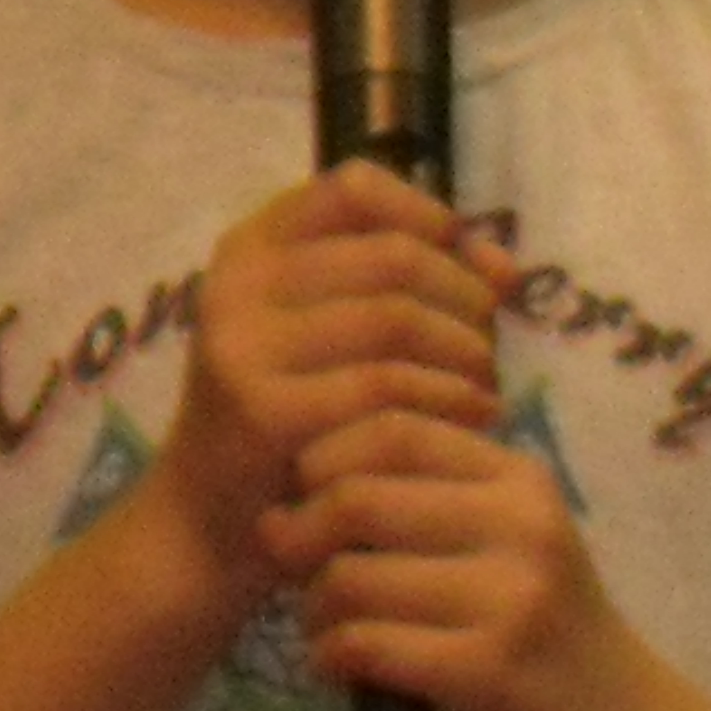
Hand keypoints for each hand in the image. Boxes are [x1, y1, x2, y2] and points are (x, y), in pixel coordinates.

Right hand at [150, 162, 506, 600]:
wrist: (206, 523)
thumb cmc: (292, 419)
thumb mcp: (334, 333)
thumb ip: (409, 286)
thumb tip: (504, 266)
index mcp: (252, 247)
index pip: (354, 188)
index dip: (428, 214)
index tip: (473, 264)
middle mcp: (237, 283)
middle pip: (391, 255)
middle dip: (463, 297)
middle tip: (489, 346)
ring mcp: (243, 345)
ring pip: (394, 318)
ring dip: (463, 350)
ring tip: (486, 385)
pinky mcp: (263, 412)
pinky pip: (383, 386)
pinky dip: (447, 398)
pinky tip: (475, 418)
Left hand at [265, 403, 661, 710]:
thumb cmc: (547, 630)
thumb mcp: (508, 539)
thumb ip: (431, 497)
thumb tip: (302, 472)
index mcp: (519, 477)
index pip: (394, 427)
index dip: (323, 455)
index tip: (299, 493)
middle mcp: (519, 523)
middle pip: (360, 495)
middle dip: (300, 531)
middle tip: (288, 562)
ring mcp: (508, 597)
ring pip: (351, 576)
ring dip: (312, 606)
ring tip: (322, 627)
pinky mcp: (488, 670)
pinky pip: (366, 645)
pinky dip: (330, 656)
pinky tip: (336, 669)